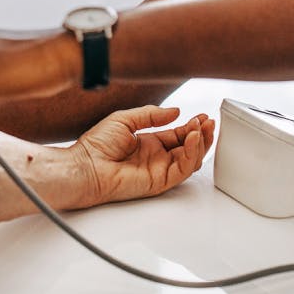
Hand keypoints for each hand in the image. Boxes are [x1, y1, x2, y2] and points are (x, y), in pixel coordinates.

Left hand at [67, 105, 214, 207]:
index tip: (201, 117)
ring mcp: (158, 170)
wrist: (85, 165)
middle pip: (186, 148)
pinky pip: (181, 170)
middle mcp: (155, 157)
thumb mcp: (125, 119)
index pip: (176, 135)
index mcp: (147, 143)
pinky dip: (191, 155)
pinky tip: (193, 139)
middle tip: (209, 122)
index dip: (190, 126)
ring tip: (204, 128)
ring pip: (189, 160)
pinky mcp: (158, 181)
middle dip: (201, 134)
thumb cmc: (96, 145)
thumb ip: (151, 115)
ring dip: (200, 144)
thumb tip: (175, 111)